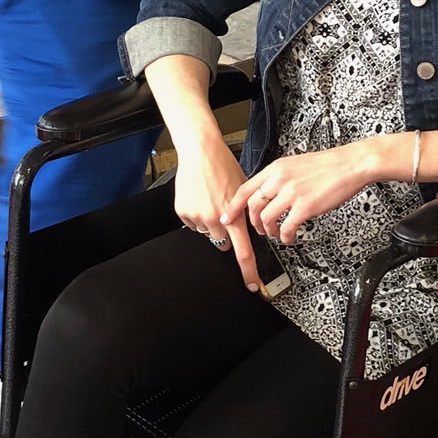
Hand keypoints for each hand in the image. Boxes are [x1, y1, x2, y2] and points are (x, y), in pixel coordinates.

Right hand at [173, 134, 262, 290]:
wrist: (201, 152)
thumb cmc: (224, 167)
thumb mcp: (243, 190)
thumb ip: (244, 214)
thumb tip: (244, 230)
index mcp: (234, 217)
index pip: (244, 252)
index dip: (249, 271)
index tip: (253, 285)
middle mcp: (216, 220)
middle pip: (223, 241)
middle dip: (225, 232)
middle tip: (224, 212)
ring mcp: (198, 217)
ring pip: (207, 232)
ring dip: (210, 222)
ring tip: (211, 198)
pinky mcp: (183, 212)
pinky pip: (192, 223)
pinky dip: (196, 214)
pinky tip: (199, 197)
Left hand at [222, 143, 379, 246]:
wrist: (351, 164)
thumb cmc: (329, 165)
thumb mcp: (296, 164)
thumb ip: (280, 177)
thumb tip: (269, 191)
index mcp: (276, 168)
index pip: (245, 188)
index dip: (233, 206)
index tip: (227, 216)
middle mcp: (280, 179)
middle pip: (253, 206)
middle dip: (254, 223)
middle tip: (260, 230)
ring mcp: (291, 193)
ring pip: (267, 219)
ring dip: (269, 231)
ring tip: (276, 234)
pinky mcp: (305, 206)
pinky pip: (286, 227)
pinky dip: (285, 237)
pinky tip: (289, 237)